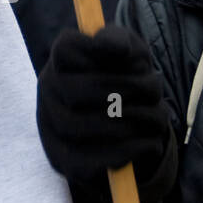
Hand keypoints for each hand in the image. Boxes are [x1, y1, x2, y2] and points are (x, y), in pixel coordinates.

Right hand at [37, 25, 175, 202]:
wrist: (124, 126)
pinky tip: (148, 142)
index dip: (97, 50)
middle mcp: (47, 92)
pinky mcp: (66, 163)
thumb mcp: (128, 52)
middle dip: (126, 90)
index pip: (64, 48)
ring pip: (83, 127)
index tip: (127, 54)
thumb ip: (120, 40)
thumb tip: (117, 47)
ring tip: (156, 117)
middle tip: (152, 90)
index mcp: (60, 60)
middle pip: (77, 91)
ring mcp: (50, 128)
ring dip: (131, 121)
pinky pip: (93, 162)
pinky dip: (128, 151)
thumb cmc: (125, 79)